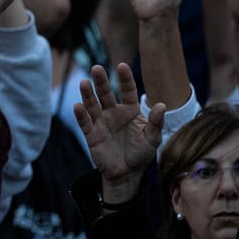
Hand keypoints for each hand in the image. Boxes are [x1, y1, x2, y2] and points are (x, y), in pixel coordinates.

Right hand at [74, 63, 164, 185]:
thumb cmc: (141, 153)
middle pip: (106, 93)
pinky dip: (81, 115)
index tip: (121, 65)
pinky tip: (78, 106)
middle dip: (101, 81)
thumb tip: (161, 105)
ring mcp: (101, 122)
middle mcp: (114, 113)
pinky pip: (85, 122)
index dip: (125, 79)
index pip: (127, 91)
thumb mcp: (153, 138)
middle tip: (97, 68)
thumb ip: (156, 122)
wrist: (127, 173)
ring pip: (93, 105)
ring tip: (84, 83)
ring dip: (87, 94)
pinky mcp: (91, 134)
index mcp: (130, 110)